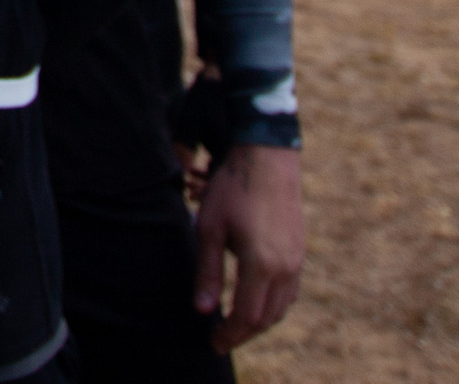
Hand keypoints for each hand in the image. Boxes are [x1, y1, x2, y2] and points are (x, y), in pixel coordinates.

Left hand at [194, 143, 303, 352]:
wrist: (268, 160)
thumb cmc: (232, 190)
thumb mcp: (209, 229)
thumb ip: (207, 271)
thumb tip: (202, 310)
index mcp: (261, 265)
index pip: (247, 316)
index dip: (229, 334)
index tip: (212, 343)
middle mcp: (285, 268)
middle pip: (266, 318)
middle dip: (242, 333)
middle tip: (220, 340)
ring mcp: (297, 261)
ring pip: (281, 307)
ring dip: (259, 321)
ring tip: (234, 325)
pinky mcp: (300, 252)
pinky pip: (289, 292)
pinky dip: (272, 305)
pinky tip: (255, 302)